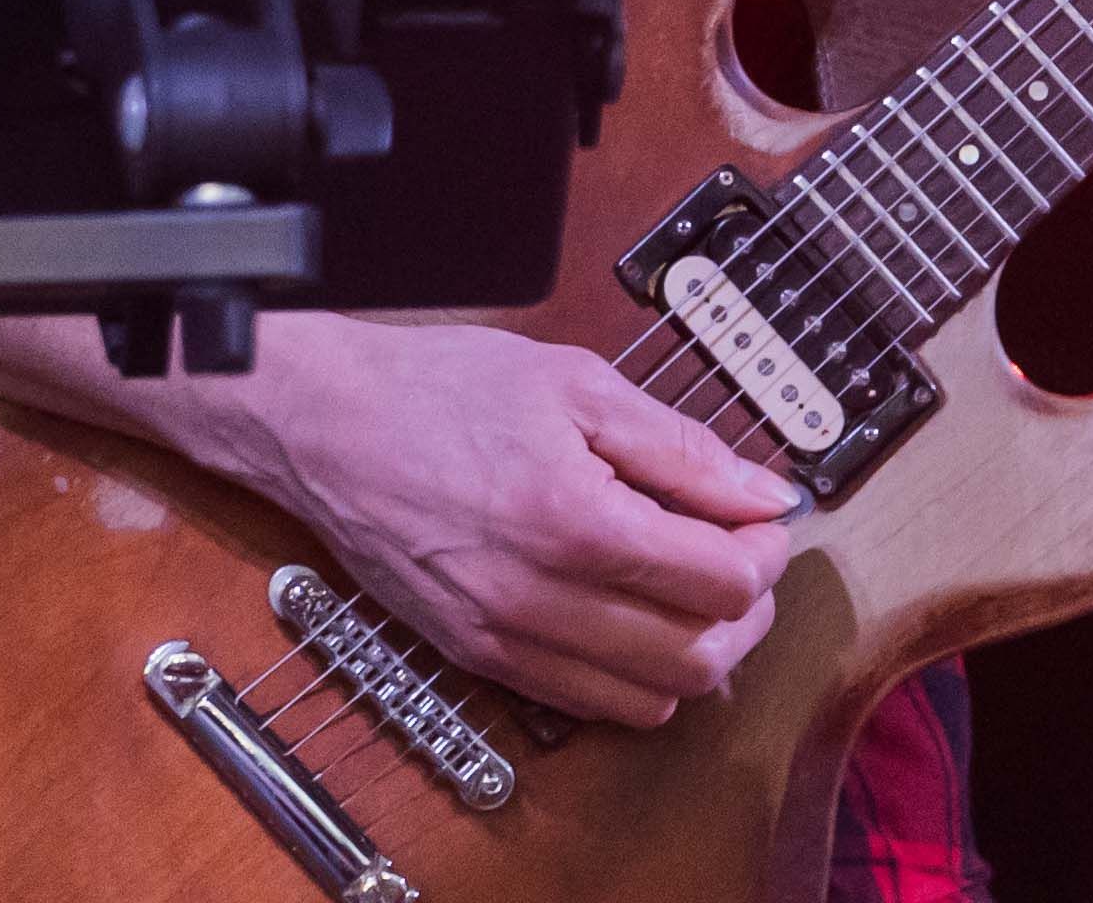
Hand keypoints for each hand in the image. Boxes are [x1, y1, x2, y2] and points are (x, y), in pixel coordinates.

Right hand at [182, 313, 795, 727]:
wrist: (327, 425)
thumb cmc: (439, 390)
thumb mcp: (577, 384)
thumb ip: (681, 447)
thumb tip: (764, 493)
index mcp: (574, 521)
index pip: (723, 583)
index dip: (765, 551)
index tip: (762, 519)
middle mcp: (541, 599)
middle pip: (700, 658)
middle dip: (746, 612)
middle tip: (741, 557)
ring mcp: (506, 640)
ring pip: (652, 701)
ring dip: (698, 654)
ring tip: (692, 590)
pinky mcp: (481, 659)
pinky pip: (590, 706)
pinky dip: (636, 677)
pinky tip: (635, 617)